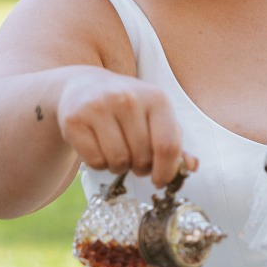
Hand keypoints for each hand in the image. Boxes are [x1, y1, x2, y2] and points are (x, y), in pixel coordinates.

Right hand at [56, 68, 189, 186]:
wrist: (83, 85)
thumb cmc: (127, 108)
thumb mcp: (154, 116)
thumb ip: (174, 142)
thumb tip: (191, 166)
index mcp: (156, 98)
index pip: (168, 146)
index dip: (166, 171)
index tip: (160, 180)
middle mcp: (128, 98)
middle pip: (142, 157)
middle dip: (140, 168)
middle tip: (134, 159)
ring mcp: (99, 107)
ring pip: (118, 161)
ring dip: (119, 167)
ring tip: (116, 152)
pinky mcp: (75, 119)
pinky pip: (95, 161)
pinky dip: (99, 164)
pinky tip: (99, 148)